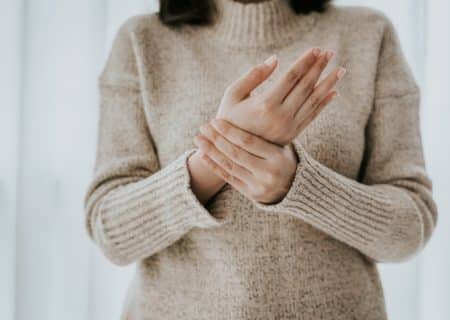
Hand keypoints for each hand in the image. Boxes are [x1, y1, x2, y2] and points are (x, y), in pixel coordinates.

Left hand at [193, 118, 297, 203]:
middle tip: (203, 126)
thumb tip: (249, 102)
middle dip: (217, 139)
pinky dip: (214, 166)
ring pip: (230, 166)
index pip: (248, 141)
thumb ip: (265, 131)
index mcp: (278, 156)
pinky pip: (229, 178)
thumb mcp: (281, 143)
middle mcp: (269, 172)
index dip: (229, 131)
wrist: (295, 186)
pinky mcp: (252, 194)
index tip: (215, 121)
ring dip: (211, 151)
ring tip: (198, 139)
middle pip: (236, 153)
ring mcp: (259, 185)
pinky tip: (203, 156)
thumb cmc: (282, 156)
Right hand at [216, 47, 344, 145]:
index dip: (305, 61)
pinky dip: (323, 103)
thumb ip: (253, 76)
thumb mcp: (232, 95)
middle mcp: (281, 117)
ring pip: (313, 101)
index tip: (316, 48)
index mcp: (265, 104)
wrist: (231, 152)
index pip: (291, 77)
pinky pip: (312, 116)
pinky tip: (333, 92)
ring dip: (328, 84)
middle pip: (306, 87)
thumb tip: (275, 59)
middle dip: (319, 68)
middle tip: (331, 52)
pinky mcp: (292, 135)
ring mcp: (288, 127)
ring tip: (340, 69)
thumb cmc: (227, 119)